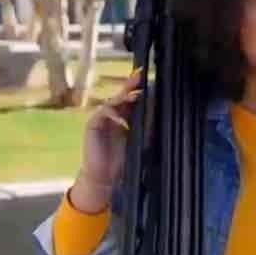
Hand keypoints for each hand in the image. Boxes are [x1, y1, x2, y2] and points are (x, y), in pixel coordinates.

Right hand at [73, 67, 141, 211]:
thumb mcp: (141, 139)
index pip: (136, 99)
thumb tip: (162, 108)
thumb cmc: (124, 160)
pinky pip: (103, 112)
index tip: (153, 80)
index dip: (143, 89)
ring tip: (135, 95)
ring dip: (124, 96)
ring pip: (114, 101)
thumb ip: (148, 124)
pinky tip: (121, 115)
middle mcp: (115, 114)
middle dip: (132, 85)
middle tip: (141, 76)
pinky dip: (112, 112)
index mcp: (128, 117)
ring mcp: (103, 117)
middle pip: (124, 95)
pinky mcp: (93, 124)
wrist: (105, 178)